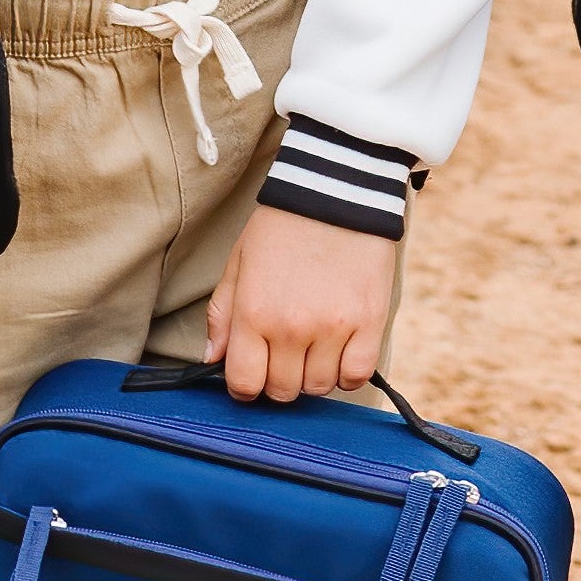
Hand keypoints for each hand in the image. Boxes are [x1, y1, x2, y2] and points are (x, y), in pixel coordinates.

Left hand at [205, 204, 396, 402]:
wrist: (336, 189)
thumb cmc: (282, 225)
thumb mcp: (240, 262)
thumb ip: (222, 314)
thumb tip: (212, 359)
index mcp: (253, 313)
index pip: (244, 384)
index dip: (246, 385)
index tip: (254, 371)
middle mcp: (290, 327)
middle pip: (282, 391)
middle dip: (279, 379)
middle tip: (285, 353)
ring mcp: (332, 327)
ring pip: (318, 387)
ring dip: (313, 374)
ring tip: (314, 345)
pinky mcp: (369, 322)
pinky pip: (356, 375)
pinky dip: (347, 372)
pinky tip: (341, 351)